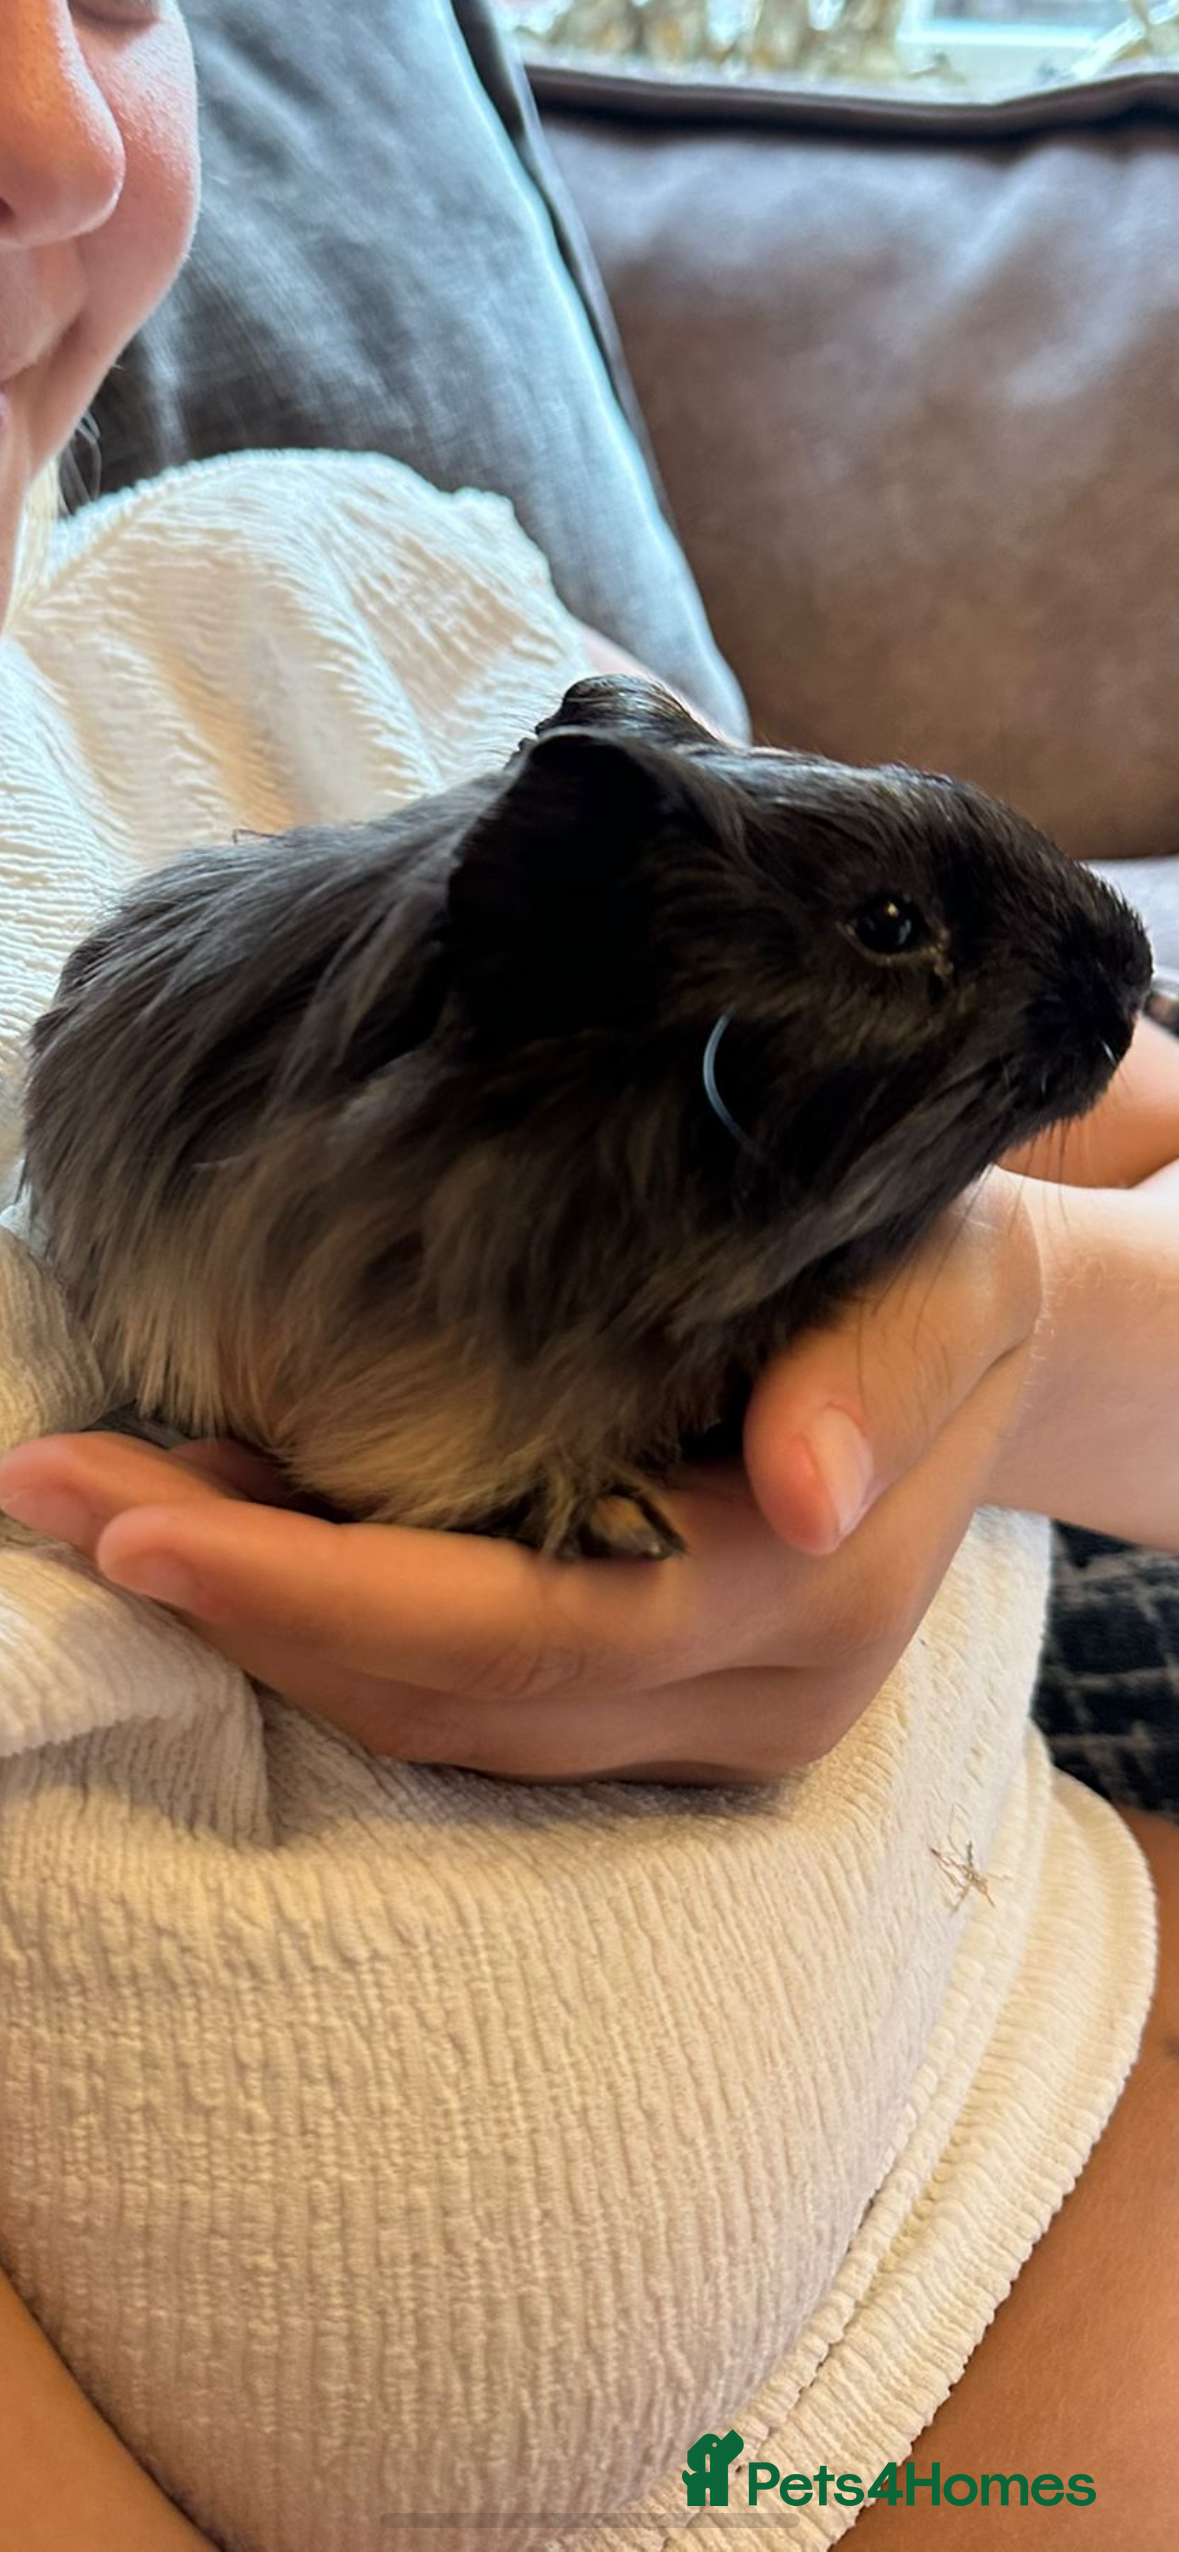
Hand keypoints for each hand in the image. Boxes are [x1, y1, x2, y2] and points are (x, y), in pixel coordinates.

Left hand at [0, 1176, 1040, 1784]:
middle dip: (242, 1604)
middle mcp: (753, 1694)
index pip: (535, 1623)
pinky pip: (466, 1705)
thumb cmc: (944, 1270)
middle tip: (59, 1489)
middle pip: (454, 1692)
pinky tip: (231, 1537)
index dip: (324, 1588)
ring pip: (442, 1719)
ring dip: (264, 1624)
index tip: (138, 1513)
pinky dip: (331, 1631)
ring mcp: (705, 1725)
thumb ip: (879, 1375)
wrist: (991, 1345)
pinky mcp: (662, 1712)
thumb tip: (800, 1490)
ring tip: (111, 1500)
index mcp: (811, 1595)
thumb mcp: (947, 1277)